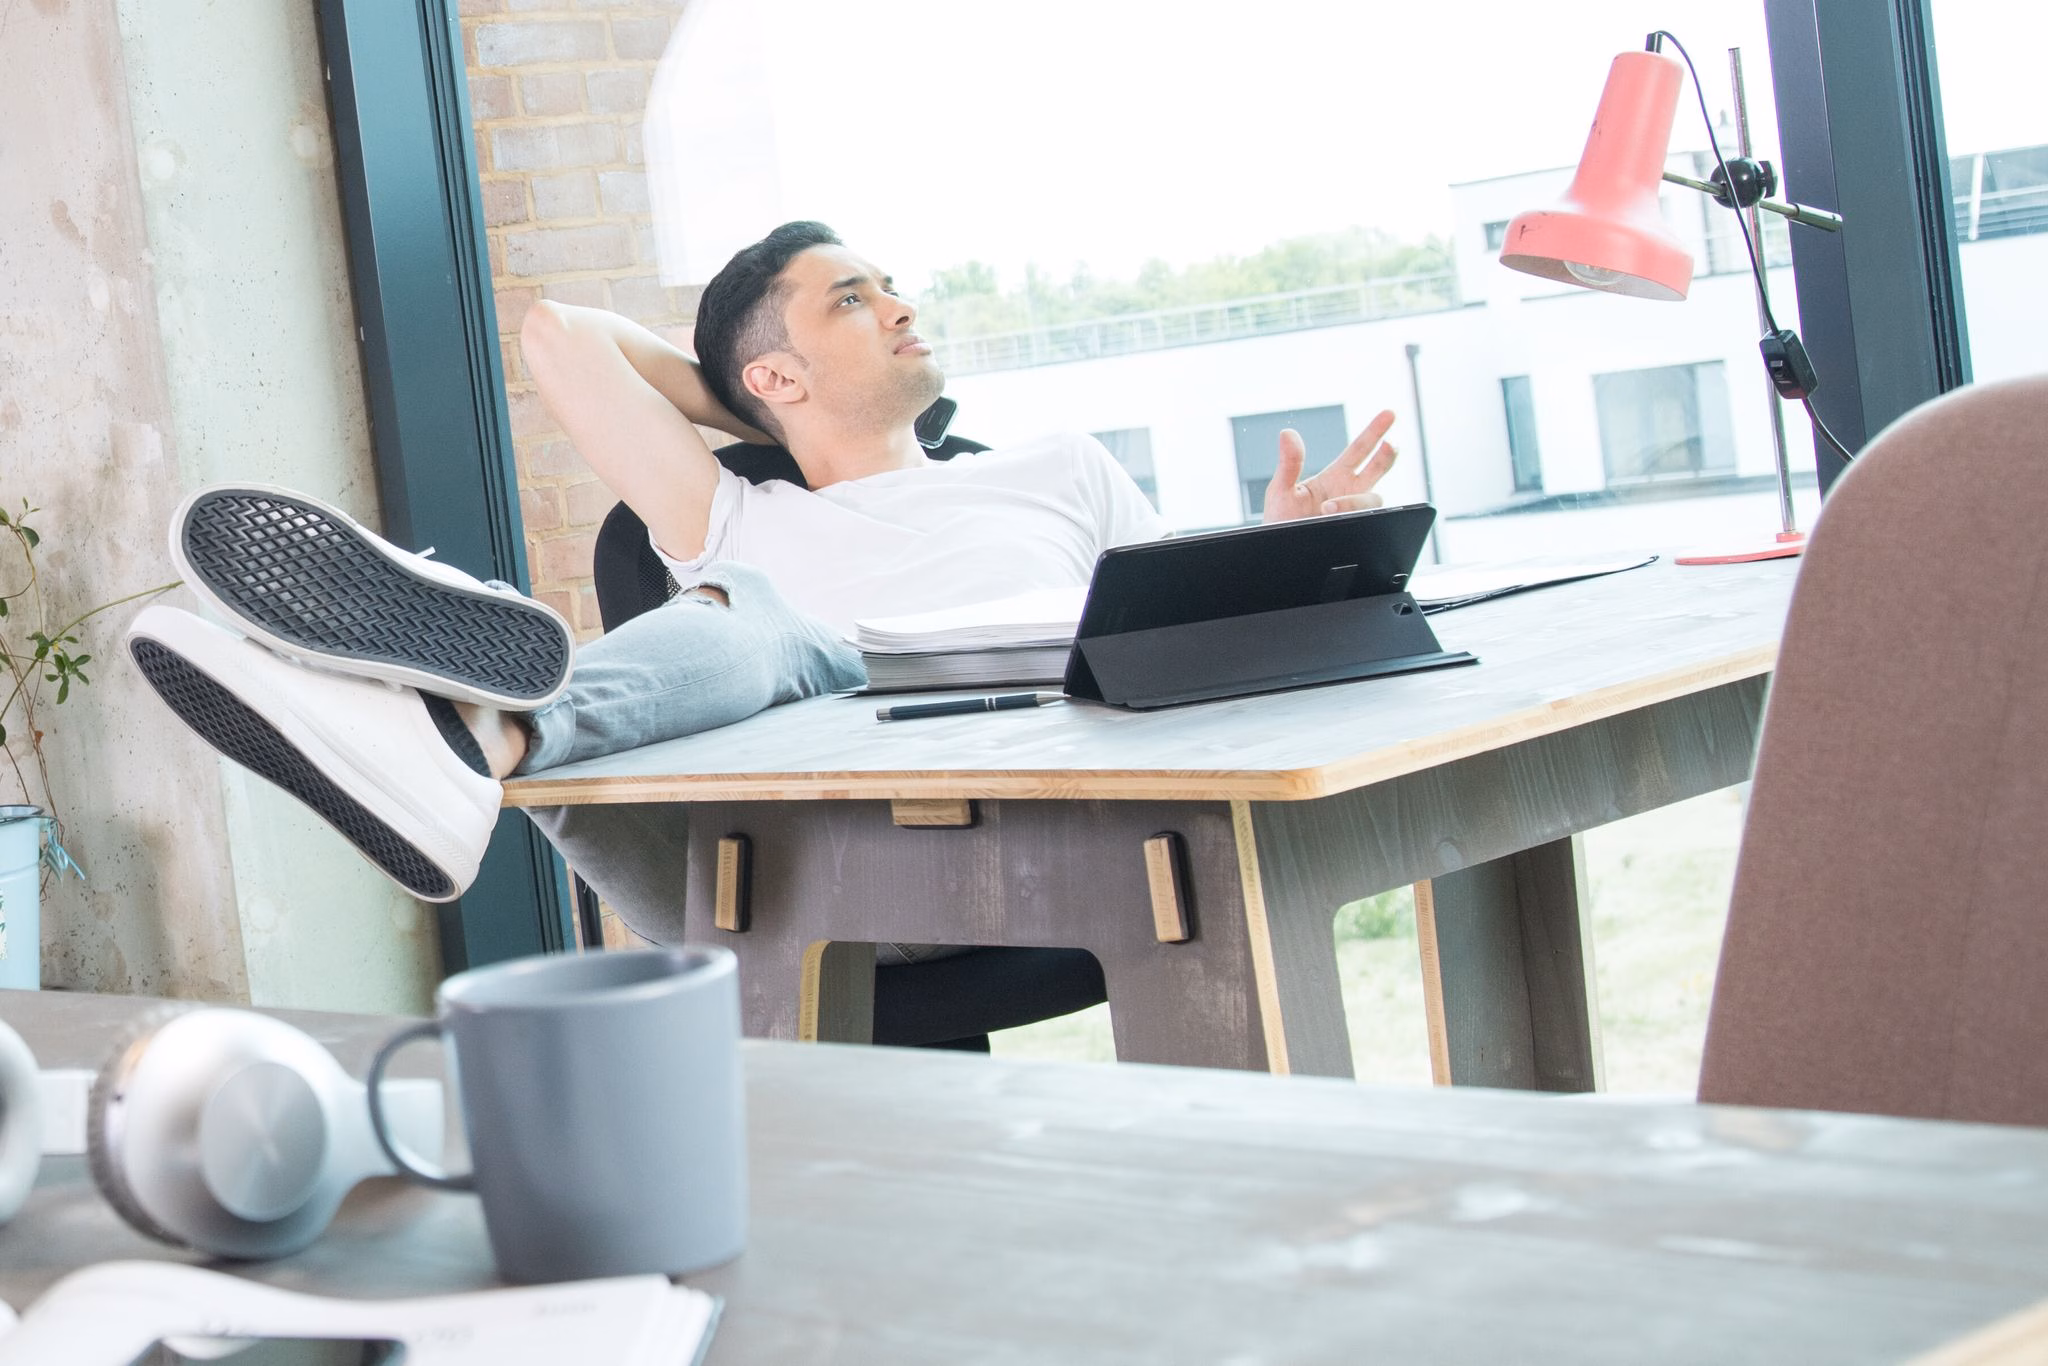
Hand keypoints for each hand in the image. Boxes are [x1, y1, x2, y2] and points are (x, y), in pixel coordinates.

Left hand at [1261, 409, 1398, 522]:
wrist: (1279, 554)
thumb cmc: (1280, 522)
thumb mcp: (1280, 490)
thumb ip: (1288, 463)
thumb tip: (1287, 433)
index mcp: (1334, 477)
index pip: (1359, 449)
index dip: (1375, 431)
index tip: (1389, 414)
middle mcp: (1350, 493)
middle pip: (1378, 469)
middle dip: (1387, 455)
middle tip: (1390, 444)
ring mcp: (1354, 513)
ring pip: (1373, 501)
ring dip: (1354, 502)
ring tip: (1328, 508)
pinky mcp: (1357, 532)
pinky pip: (1372, 524)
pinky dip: (1359, 519)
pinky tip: (1342, 520)